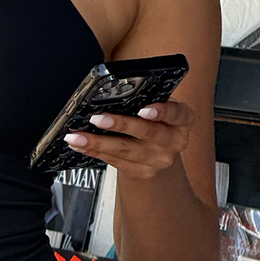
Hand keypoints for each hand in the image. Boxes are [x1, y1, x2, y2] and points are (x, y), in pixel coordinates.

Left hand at [63, 101, 193, 179]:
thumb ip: (143, 97)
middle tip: (97, 119)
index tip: (144, 109)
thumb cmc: (155, 121)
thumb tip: (110, 88)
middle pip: (146, 133)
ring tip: (77, 136)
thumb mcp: (158, 104)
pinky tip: (81, 146)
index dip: (162, 111)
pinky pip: (116, 161)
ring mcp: (159, 159)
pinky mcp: (143, 172)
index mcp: (182, 119)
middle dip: (120, 125)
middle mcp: (174, 141)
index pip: (176, 114)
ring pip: (126, 150)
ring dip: (98, 142)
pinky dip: (95, 152)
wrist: (159, 152)